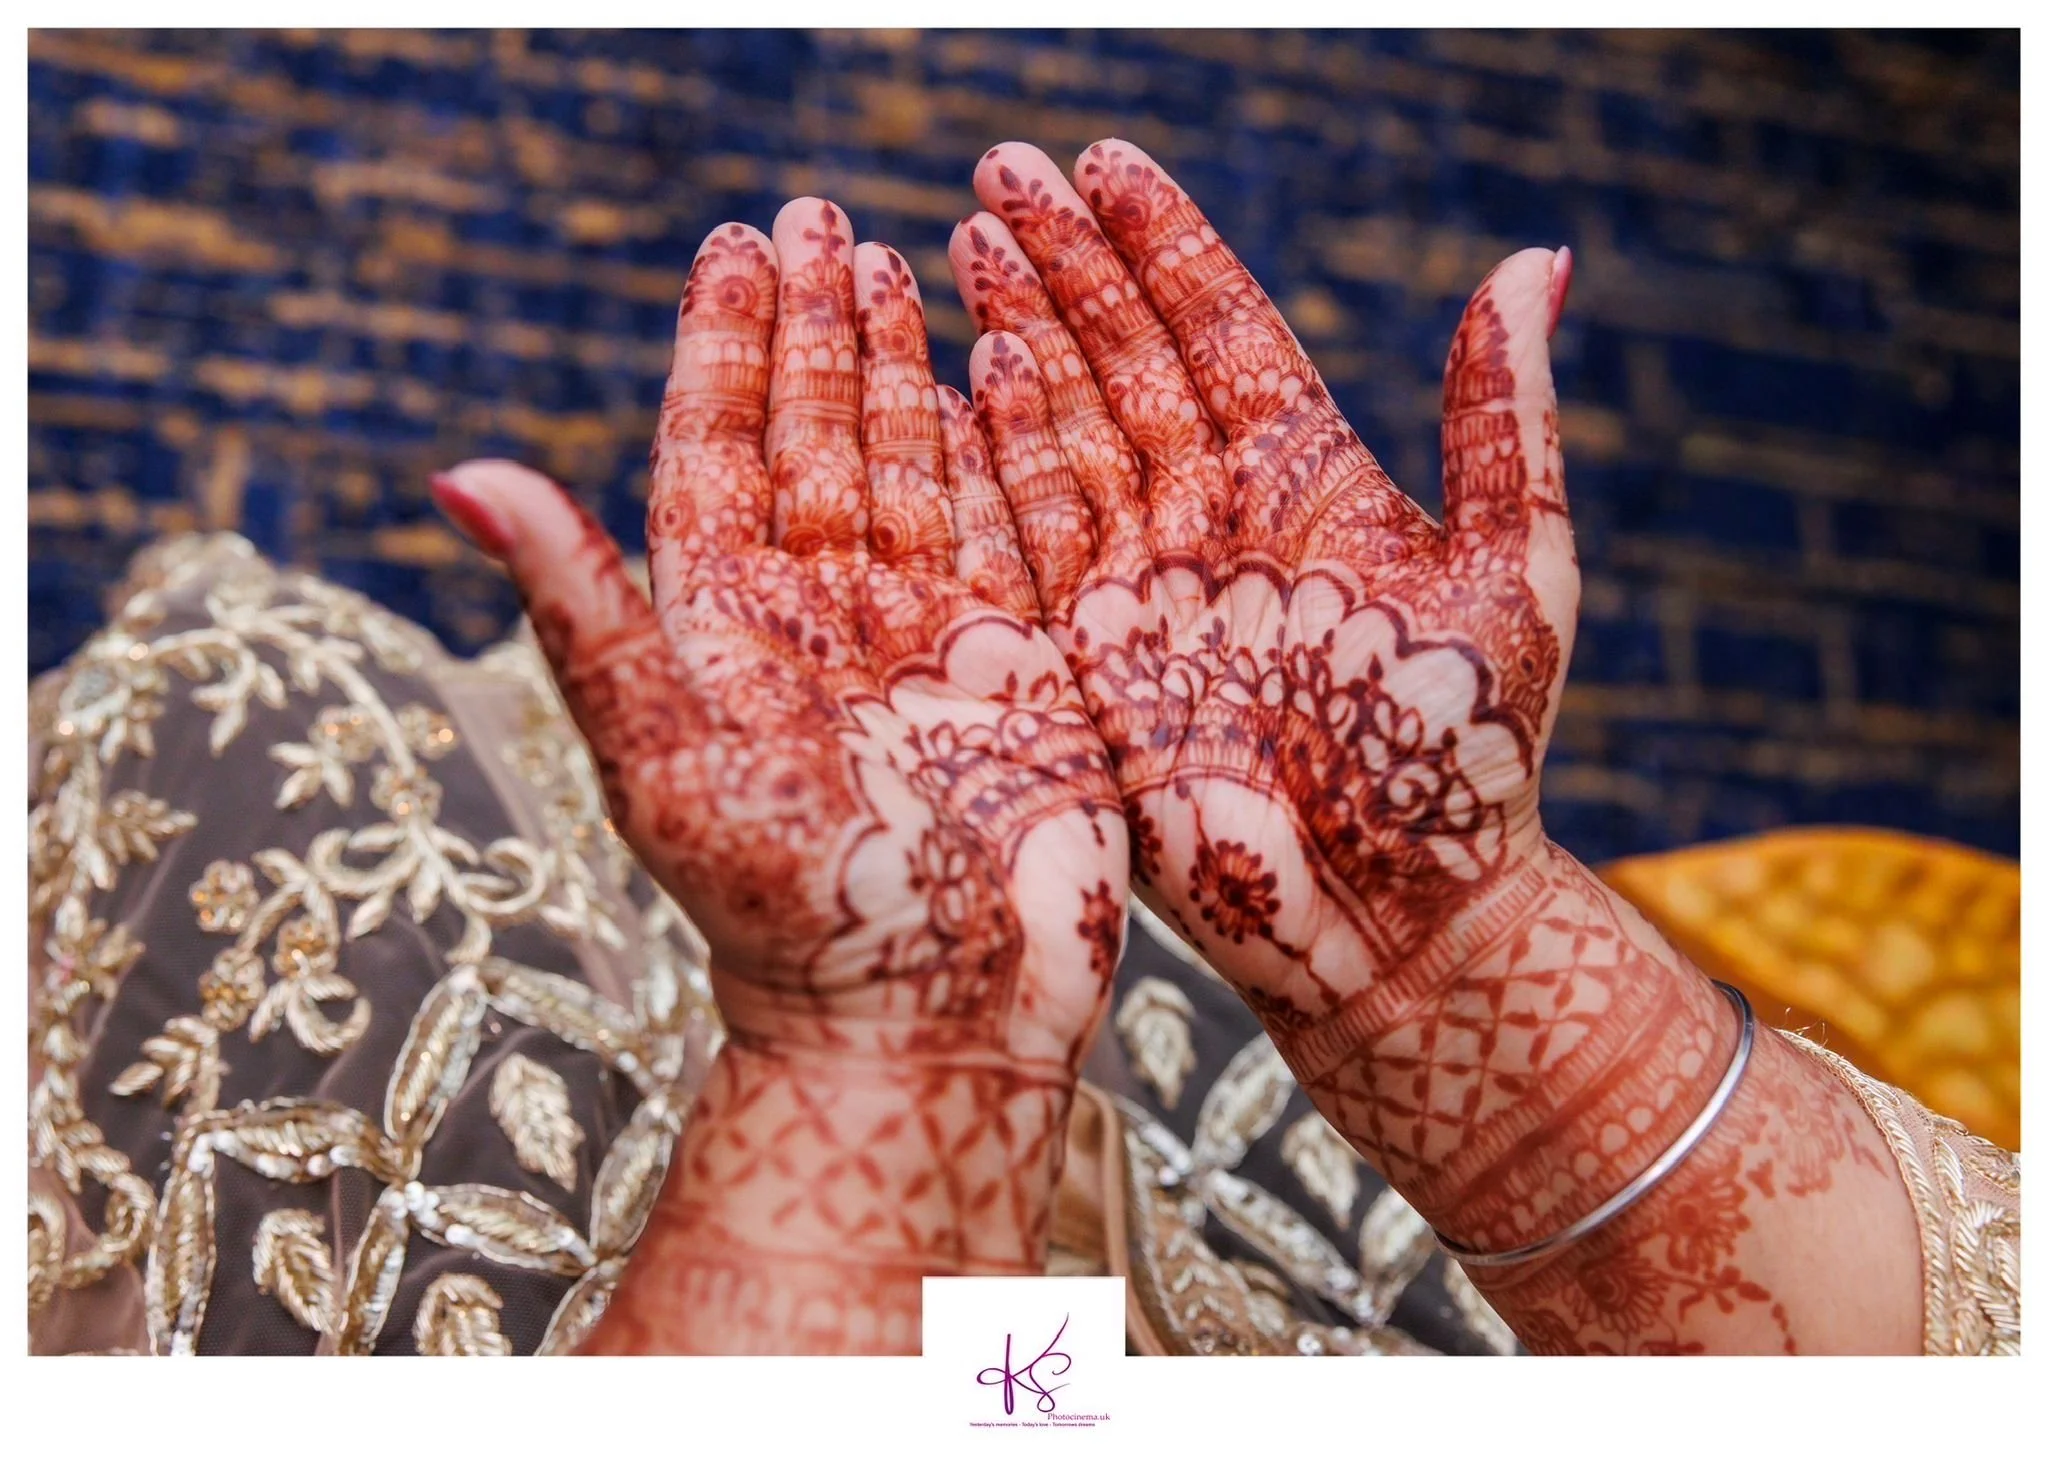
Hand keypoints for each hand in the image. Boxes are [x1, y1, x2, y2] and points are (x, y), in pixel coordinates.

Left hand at [431, 198, 1125, 1351]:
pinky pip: (1000, 531)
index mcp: (728, 622)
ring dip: (897, 368)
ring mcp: (919, 638)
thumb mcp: (665, 752)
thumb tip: (453, 475)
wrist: (921, 1020)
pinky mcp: (1010, 671)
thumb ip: (581, 609)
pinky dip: (997, 450)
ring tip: (896, 263)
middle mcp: (820, 614)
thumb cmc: (786, 909)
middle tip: (819, 216)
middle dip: (815, 328)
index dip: (727, 344)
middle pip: (812, 436)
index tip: (736, 242)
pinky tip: (995, 377)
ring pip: (904, 467)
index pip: (719, 450)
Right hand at [951, 140, 1579, 1193]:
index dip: (1163, 243)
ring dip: (1018, 332)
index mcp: (1313, 481)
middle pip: (1126, 357)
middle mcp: (1217, 517)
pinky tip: (961, 374)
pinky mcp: (1092, 660)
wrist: (1398, 923)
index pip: (1222, 329)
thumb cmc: (1472, 761)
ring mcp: (1146, 585)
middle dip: (1066, 261)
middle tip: (1002, 163)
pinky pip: (1034, 540)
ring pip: (1068, 431)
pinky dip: (996, 459)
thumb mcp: (1515, 581)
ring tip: (965, 237)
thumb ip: (1505, 426)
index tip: (1106, 159)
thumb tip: (1537, 261)